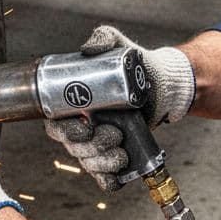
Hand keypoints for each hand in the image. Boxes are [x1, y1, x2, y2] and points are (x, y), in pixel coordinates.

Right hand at [44, 26, 194, 191]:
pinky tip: (119, 176)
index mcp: (76, 106)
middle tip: (113, 135)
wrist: (164, 85)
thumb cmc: (137, 66)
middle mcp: (84, 128)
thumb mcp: (119, 46)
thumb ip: (103, 39)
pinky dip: (109, 180)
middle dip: (91, 147)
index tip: (84, 126)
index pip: (56, 125)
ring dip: (102, 163)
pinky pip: (105, 178)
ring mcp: (99, 145)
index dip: (65, 131)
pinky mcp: (116, 156)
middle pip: (73, 148)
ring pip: (89, 164)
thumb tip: (88, 49)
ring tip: (122, 153)